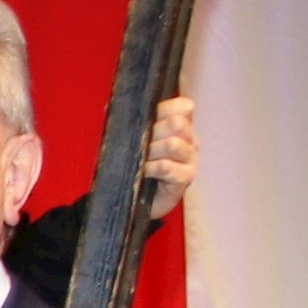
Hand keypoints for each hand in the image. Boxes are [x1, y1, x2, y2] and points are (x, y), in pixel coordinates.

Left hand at [141, 95, 197, 220]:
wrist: (134, 200)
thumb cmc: (135, 165)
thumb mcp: (132, 139)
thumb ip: (129, 121)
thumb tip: (117, 106)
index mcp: (181, 126)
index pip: (184, 107)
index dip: (163, 109)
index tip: (145, 121)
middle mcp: (190, 140)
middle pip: (177, 123)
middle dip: (152, 132)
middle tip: (140, 145)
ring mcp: (190, 160)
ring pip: (173, 144)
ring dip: (150, 151)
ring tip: (141, 161)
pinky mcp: (186, 179)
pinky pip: (166, 167)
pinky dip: (150, 168)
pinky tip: (143, 172)